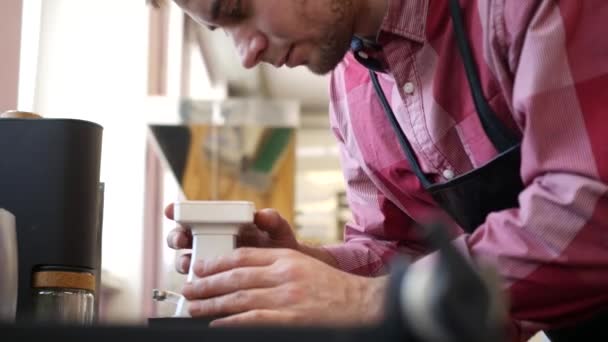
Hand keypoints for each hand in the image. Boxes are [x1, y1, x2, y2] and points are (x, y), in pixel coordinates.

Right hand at [165, 203, 298, 273]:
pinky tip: (200, 285)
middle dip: (176, 238)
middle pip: (182, 238)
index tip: (171, 211)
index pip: (194, 215)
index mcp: (221, 223)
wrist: (286, 272)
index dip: (178, 211)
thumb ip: (271, 221)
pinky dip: (196, 284)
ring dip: (184, 262)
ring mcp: (210, 261)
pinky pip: (199, 282)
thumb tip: (264, 215)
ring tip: (190, 264)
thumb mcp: (277, 231)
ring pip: (186, 261)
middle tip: (182, 240)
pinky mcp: (213, 281)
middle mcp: (210, 240)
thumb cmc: (279, 245)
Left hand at [182, 248, 387, 326]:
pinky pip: (251, 320)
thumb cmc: (333, 288)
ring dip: (211, 304)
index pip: (243, 256)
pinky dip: (230, 322)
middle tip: (188, 289)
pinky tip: (216, 324)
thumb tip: (243, 274)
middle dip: (207, 283)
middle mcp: (283, 275)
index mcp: (286, 258)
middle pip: (235, 277)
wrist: (361, 305)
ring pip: (238, 299)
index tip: (200, 268)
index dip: (217, 262)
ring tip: (193, 308)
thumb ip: (276, 265)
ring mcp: (285, 298)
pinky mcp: (288, 320)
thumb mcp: (304, 265)